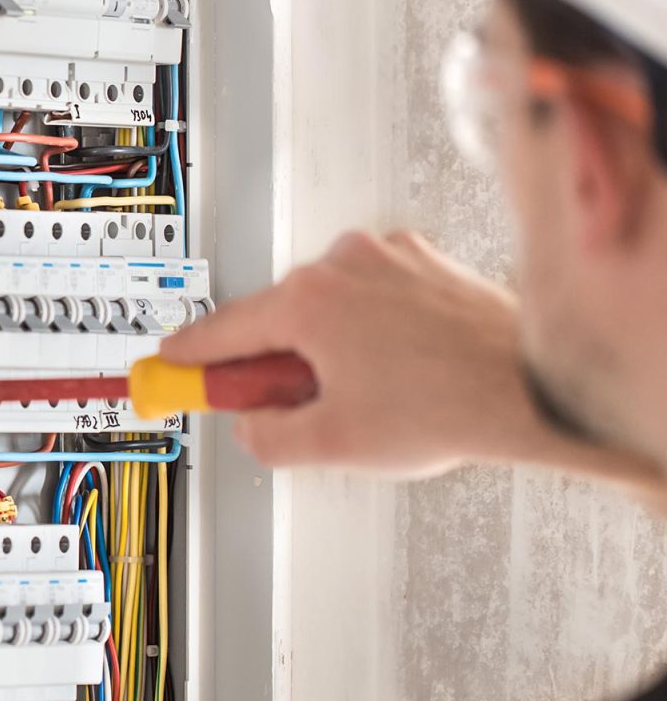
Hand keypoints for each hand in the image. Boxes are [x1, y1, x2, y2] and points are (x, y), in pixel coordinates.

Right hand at [162, 231, 665, 492]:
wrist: (532, 383)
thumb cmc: (445, 407)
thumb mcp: (333, 444)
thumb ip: (267, 436)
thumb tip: (248, 423)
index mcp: (308, 302)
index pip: (222, 329)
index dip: (189, 355)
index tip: (168, 364)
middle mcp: (341, 263)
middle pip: (277, 315)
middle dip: (277, 361)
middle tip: (294, 404)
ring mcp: (384, 255)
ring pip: (328, 303)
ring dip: (329, 342)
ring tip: (370, 389)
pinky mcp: (419, 258)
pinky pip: (371, 290)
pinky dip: (369, 323)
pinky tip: (399, 362)